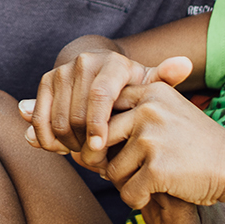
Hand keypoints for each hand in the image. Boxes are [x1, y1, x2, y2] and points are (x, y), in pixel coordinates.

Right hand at [21, 52, 191, 166]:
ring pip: (58, 118)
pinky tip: (62, 148)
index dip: (97, 125)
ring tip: (84, 155)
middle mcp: (85, 61)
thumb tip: (184, 64)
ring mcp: (62, 70)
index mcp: (114, 63)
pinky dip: (47, 139)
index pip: (100, 96)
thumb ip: (166, 79)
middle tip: (96, 162)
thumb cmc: (132, 88)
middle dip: (83, 142)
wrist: (101, 74)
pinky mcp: (46, 82)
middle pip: (77, 112)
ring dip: (67, 144)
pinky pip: (40, 118)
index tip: (99, 148)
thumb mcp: (150, 86)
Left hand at [102, 80, 224, 210]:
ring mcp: (152, 139)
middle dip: (103, 162)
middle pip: (98, 140)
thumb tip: (78, 146)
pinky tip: (152, 197)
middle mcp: (148, 111)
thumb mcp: (167, 113)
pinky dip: (136, 200)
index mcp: (149, 92)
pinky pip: (127, 192)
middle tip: (121, 173)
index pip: (103, 111)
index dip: (101, 136)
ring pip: (110, 170)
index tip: (112, 149)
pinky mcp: (157, 168)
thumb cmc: (194, 144)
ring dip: (124, 184)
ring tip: (146, 183)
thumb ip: (129, 117)